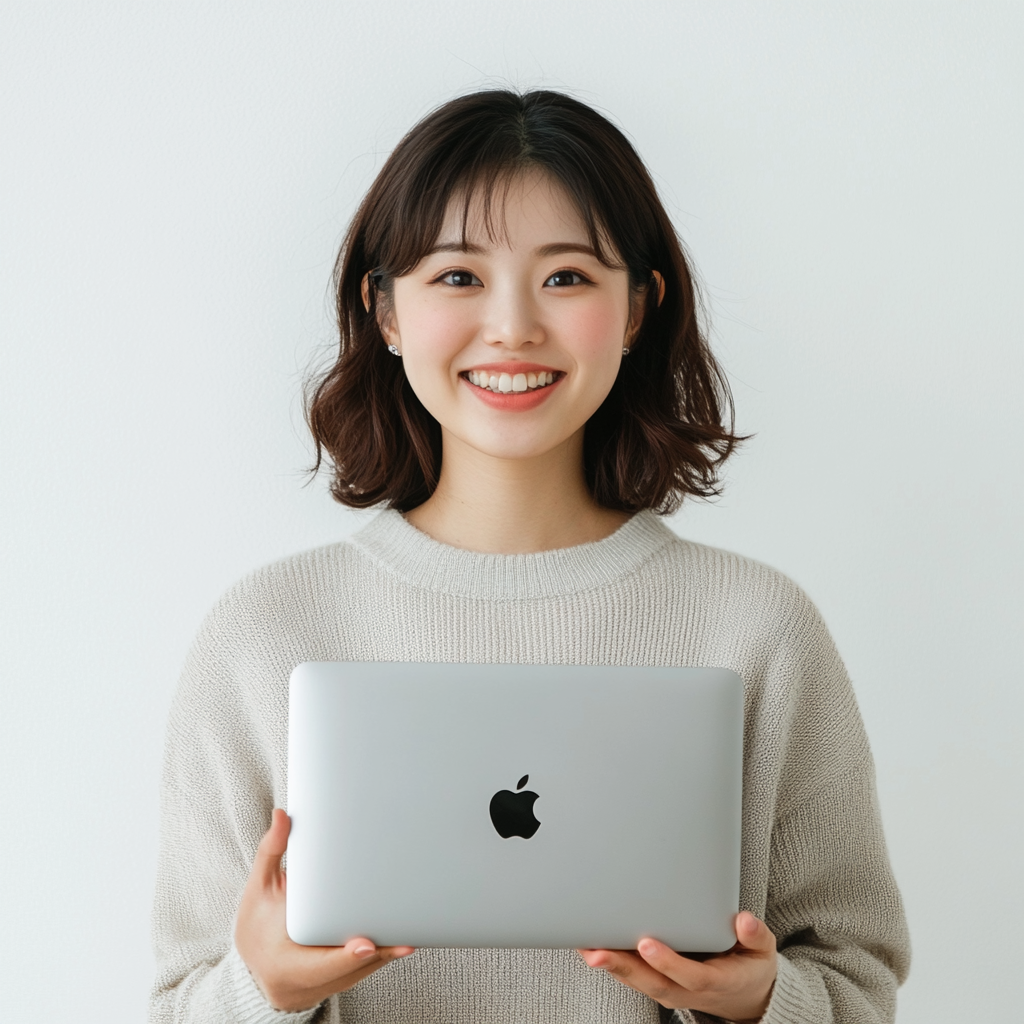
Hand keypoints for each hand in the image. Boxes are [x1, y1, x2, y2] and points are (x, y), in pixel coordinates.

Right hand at [234, 808, 414, 1011]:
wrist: (261, 963)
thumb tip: (282, 815)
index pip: (320, 964)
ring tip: (416, 927)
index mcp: (288, 959)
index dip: (345, 957)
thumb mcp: (259, 888)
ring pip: (369, 968)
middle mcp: (314, 976)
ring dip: (391, 950)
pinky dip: (388, 949)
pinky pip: (373, 964)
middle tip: (406, 937)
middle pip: (354, 968)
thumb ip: (272, 852)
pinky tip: (408, 929)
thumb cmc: (258, 924)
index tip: (365, 944)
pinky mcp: (348, 975)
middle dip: (382, 951)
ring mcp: (334, 979)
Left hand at [577, 912, 776, 1022]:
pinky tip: (590, 946)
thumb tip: (744, 921)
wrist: (746, 995)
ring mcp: (672, 990)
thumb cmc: (750, 966)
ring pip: (638, 982)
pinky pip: (633, 976)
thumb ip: (756, 937)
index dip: (668, 962)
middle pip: (653, 983)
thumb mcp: (763, 952)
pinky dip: (611, 963)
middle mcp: (688, 991)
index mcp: (716, 982)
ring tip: (584, 945)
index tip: (646, 943)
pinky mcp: (659, 983)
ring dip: (610, 965)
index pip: (690, 976)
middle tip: (596, 952)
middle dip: (623, 967)